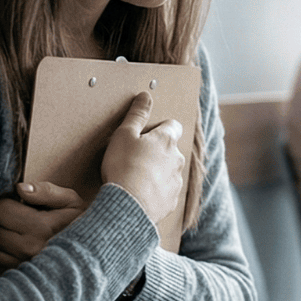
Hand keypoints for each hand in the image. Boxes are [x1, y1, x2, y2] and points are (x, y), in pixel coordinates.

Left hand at [0, 182, 86, 277]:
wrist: (91, 256)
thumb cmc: (78, 225)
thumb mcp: (70, 202)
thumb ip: (46, 191)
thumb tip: (20, 189)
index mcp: (41, 227)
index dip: (5, 203)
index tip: (15, 206)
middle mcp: (29, 249)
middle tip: (11, 221)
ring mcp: (20, 267)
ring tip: (11, 236)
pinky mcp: (14, 280)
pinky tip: (10, 253)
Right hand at [101, 91, 186, 223]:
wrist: (129, 205)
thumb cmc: (123, 167)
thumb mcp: (124, 135)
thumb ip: (136, 115)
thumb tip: (146, 95)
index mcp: (166, 140)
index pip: (173, 126)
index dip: (162, 127)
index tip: (149, 133)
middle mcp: (177, 159)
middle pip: (172, 150)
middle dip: (158, 151)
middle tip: (136, 157)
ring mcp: (176, 181)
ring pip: (170, 171)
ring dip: (158, 172)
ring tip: (137, 177)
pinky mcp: (172, 200)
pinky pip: (166, 191)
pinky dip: (157, 191)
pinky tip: (140, 193)